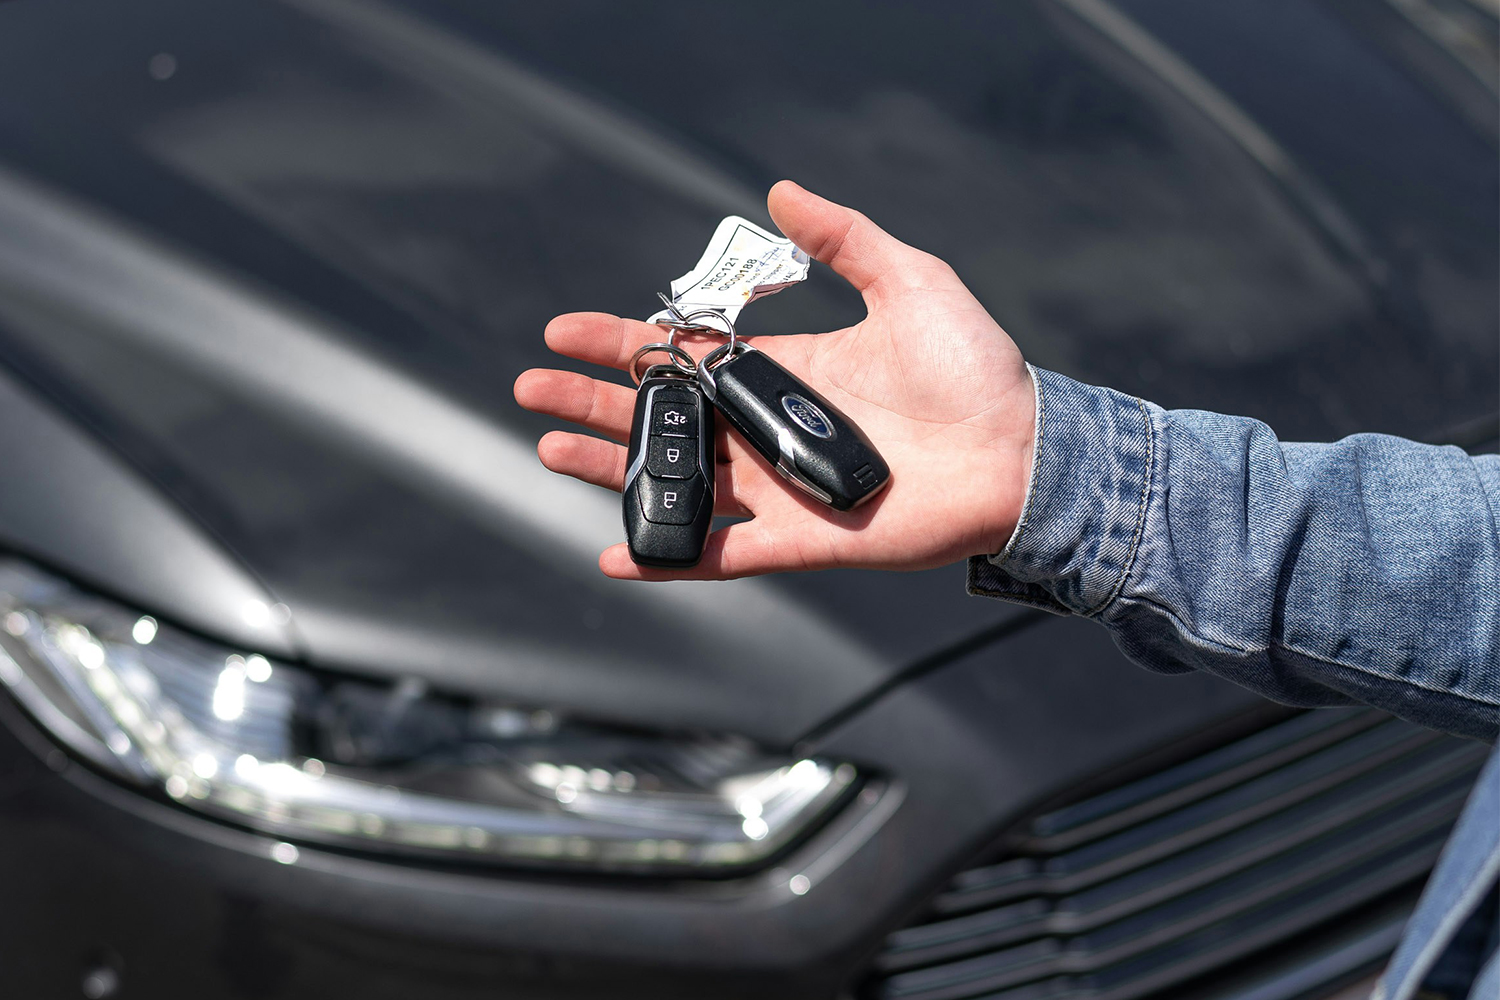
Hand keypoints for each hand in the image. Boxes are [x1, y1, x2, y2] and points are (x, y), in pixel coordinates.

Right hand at [513, 181, 1035, 579]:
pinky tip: (615, 551)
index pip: (684, 356)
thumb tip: (781, 192)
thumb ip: (844, 238)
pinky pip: (722, 554)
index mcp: (785, 371)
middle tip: (533, 389)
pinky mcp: (802, 539)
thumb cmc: (974, 371)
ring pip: (677, 481)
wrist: (1022, 452)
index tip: (564, 330)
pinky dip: (668, 556)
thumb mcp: (910, 280)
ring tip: (552, 447)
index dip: (622, 342)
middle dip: (594, 402)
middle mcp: (770, 429)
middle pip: (663, 418)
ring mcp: (780, 487)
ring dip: (613, 468)